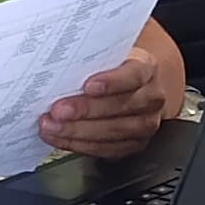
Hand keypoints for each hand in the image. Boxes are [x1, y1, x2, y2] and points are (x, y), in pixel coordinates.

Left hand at [40, 34, 177, 160]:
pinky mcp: (134, 144)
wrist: (132, 88)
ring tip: (53, 127)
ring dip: (78, 131)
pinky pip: (106, 149)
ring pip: (114, 131)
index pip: (133, 75)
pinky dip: (79, 144)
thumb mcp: (107, 56)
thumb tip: (57, 68)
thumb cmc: (113, 69)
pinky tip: (60, 138)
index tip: (87, 86)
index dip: (111, 82)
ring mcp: (146, 124)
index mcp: (147, 68)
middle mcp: (151, 98)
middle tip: (58, 111)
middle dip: (86, 111)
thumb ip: (90, 62)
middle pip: (122, 107)